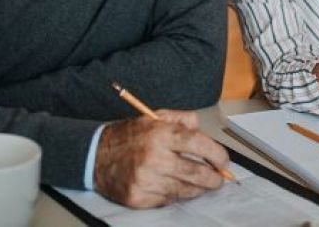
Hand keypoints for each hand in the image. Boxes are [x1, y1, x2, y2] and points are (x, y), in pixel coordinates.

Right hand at [93, 109, 227, 207]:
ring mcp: (146, 180)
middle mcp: (154, 158)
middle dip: (214, 178)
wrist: (95, 157)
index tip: (223, 161)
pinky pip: (168, 200)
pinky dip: (175, 195)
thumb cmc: (128, 137)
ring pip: (185, 190)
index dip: (217, 155)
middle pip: (196, 173)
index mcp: (160, 135)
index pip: (198, 144)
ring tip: (202, 184)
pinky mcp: (139, 197)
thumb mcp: (153, 118)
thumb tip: (200, 127)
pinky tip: (175, 187)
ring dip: (197, 189)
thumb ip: (180, 119)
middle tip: (219, 179)